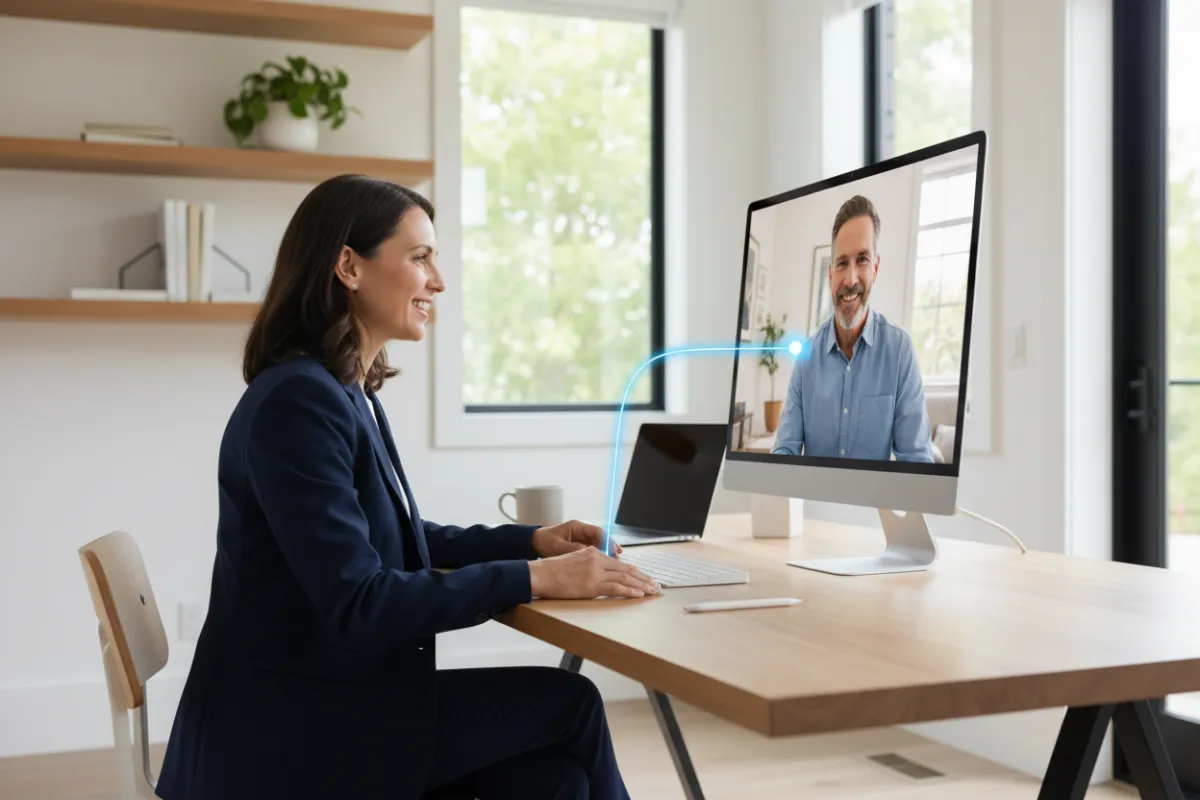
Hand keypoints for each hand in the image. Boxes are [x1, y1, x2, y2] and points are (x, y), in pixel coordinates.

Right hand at [528, 547, 661, 599]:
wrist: (540, 574)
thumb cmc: (551, 570)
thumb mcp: (573, 559)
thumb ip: (588, 562)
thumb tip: (598, 571)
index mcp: (593, 553)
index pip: (619, 563)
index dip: (634, 571)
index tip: (644, 577)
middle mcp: (597, 560)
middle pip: (626, 570)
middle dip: (643, 579)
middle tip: (656, 585)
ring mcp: (596, 572)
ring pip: (625, 579)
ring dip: (641, 586)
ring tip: (652, 591)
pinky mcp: (592, 585)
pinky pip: (616, 588)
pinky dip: (630, 592)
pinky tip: (639, 595)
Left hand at [532, 519, 622, 557]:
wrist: (532, 543)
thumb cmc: (544, 542)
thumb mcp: (559, 547)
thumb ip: (575, 550)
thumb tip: (592, 553)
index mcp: (576, 527)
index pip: (598, 532)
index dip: (608, 541)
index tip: (615, 550)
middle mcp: (580, 530)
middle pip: (601, 538)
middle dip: (610, 547)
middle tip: (619, 557)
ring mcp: (580, 537)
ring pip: (598, 544)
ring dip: (606, 552)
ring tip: (615, 562)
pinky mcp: (578, 545)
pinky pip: (592, 549)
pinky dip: (599, 556)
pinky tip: (604, 563)